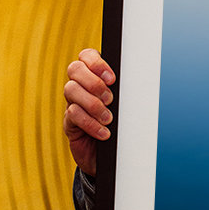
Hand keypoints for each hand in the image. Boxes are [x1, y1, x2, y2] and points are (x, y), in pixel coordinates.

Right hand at [63, 49, 115, 175]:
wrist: (112, 154)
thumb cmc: (122, 123)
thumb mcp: (125, 104)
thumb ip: (125, 90)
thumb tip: (138, 79)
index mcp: (94, 75)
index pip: (86, 55)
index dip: (96, 63)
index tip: (112, 78)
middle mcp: (81, 85)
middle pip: (74, 69)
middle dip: (93, 82)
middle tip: (110, 99)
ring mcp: (72, 102)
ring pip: (71, 90)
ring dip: (93, 104)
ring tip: (108, 118)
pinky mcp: (69, 122)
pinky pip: (72, 114)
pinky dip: (90, 123)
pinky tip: (104, 132)